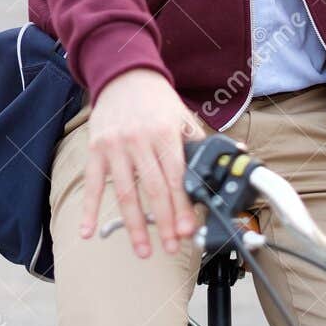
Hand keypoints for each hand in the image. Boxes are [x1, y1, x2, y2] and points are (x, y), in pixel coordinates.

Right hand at [80, 68, 206, 257]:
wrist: (123, 74)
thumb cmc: (157, 100)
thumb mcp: (183, 116)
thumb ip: (202, 143)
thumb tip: (237, 154)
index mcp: (165, 133)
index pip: (176, 176)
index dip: (182, 206)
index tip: (188, 230)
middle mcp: (139, 140)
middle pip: (152, 188)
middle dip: (163, 222)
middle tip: (170, 247)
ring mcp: (115, 146)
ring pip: (124, 192)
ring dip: (133, 225)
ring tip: (142, 250)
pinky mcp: (96, 149)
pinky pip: (92, 184)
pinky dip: (89, 209)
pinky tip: (89, 231)